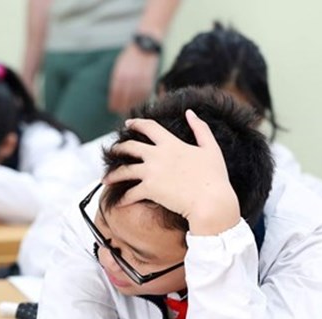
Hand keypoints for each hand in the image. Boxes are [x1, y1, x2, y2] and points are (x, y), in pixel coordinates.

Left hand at [103, 111, 239, 234]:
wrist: (211, 201)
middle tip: (113, 151)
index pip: (148, 127)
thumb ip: (200, 128)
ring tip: (106, 179)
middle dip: (118, 148)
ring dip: (113, 175)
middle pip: (130, 147)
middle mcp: (157, 155)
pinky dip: (123, 198)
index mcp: (171, 143)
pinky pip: (130, 193)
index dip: (136, 123)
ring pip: (124, 170)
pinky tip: (119, 202)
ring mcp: (151, 172)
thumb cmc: (214, 177)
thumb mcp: (211, 148)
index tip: (127, 123)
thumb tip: (190, 113)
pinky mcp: (149, 190)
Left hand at [108, 44, 157, 113]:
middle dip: (123, 107)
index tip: (113, 109)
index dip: (115, 103)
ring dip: (133, 106)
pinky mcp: (150, 80)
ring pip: (136, 98)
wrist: (145, 45)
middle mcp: (129, 78)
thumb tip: (115, 94)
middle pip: (125, 98)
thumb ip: (117, 79)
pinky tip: (140, 104)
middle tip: (121, 113)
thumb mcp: (120, 66)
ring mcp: (140, 79)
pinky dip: (142, 100)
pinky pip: (145, 94)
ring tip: (130, 111)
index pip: (116, 94)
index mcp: (120, 75)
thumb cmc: (131, 56)